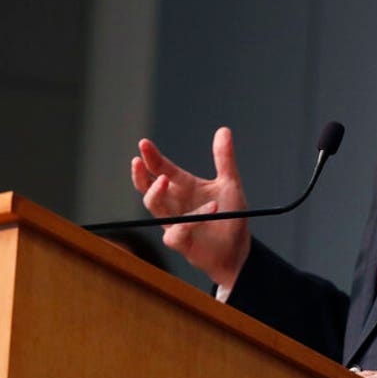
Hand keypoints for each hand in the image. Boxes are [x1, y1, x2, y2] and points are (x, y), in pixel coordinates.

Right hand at [130, 126, 250, 287]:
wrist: (238, 247)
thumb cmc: (229, 214)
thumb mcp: (230, 183)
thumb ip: (224, 158)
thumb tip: (224, 130)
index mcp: (183, 186)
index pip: (161, 168)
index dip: (151, 157)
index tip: (143, 143)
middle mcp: (173, 203)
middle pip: (148, 187)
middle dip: (141, 174)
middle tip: (138, 160)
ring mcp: (174, 222)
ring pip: (154, 206)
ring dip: (156, 192)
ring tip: (165, 179)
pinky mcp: (180, 241)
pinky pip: (178, 229)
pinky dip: (193, 218)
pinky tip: (211, 209)